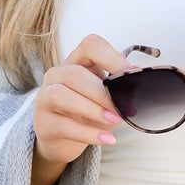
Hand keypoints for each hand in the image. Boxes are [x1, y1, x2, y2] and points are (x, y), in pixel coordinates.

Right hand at [31, 34, 128, 184]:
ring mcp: (44, 98)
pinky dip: (88, 134)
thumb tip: (141, 94)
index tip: (131, 74)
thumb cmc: (87, 113)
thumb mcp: (106, 100)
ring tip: (114, 121)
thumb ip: (119, 93)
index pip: (91, 45)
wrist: (62, 140)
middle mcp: (56, 75)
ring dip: (92, 108)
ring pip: (61, 94)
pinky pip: (63, 125)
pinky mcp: (43, 123)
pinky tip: (106, 139)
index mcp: (77, 62)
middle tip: (123, 107)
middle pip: (75, 73)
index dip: (111, 56)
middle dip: (102, 91)